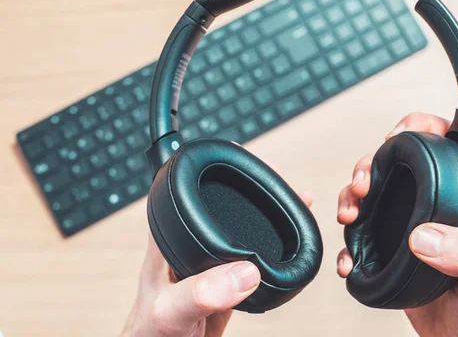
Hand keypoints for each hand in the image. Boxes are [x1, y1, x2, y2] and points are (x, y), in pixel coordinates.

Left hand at [121, 169, 312, 336]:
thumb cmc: (148, 334)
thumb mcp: (171, 311)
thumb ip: (202, 292)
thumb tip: (245, 271)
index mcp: (170, 240)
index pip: (191, 194)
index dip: (216, 172)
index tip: (246, 158)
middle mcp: (190, 245)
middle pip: (222, 206)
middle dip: (250, 189)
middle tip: (278, 177)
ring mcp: (209, 264)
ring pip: (240, 230)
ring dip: (263, 217)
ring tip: (289, 200)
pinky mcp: (225, 283)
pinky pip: (252, 260)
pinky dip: (270, 248)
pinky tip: (282, 245)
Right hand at [336, 112, 457, 336]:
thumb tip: (424, 235)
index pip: (443, 148)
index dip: (419, 129)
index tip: (396, 136)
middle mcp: (431, 211)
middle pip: (393, 169)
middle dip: (368, 167)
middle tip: (362, 185)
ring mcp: (408, 232)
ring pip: (371, 199)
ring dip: (351, 199)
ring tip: (348, 214)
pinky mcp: (390, 257)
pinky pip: (361, 241)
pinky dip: (347, 247)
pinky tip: (348, 261)